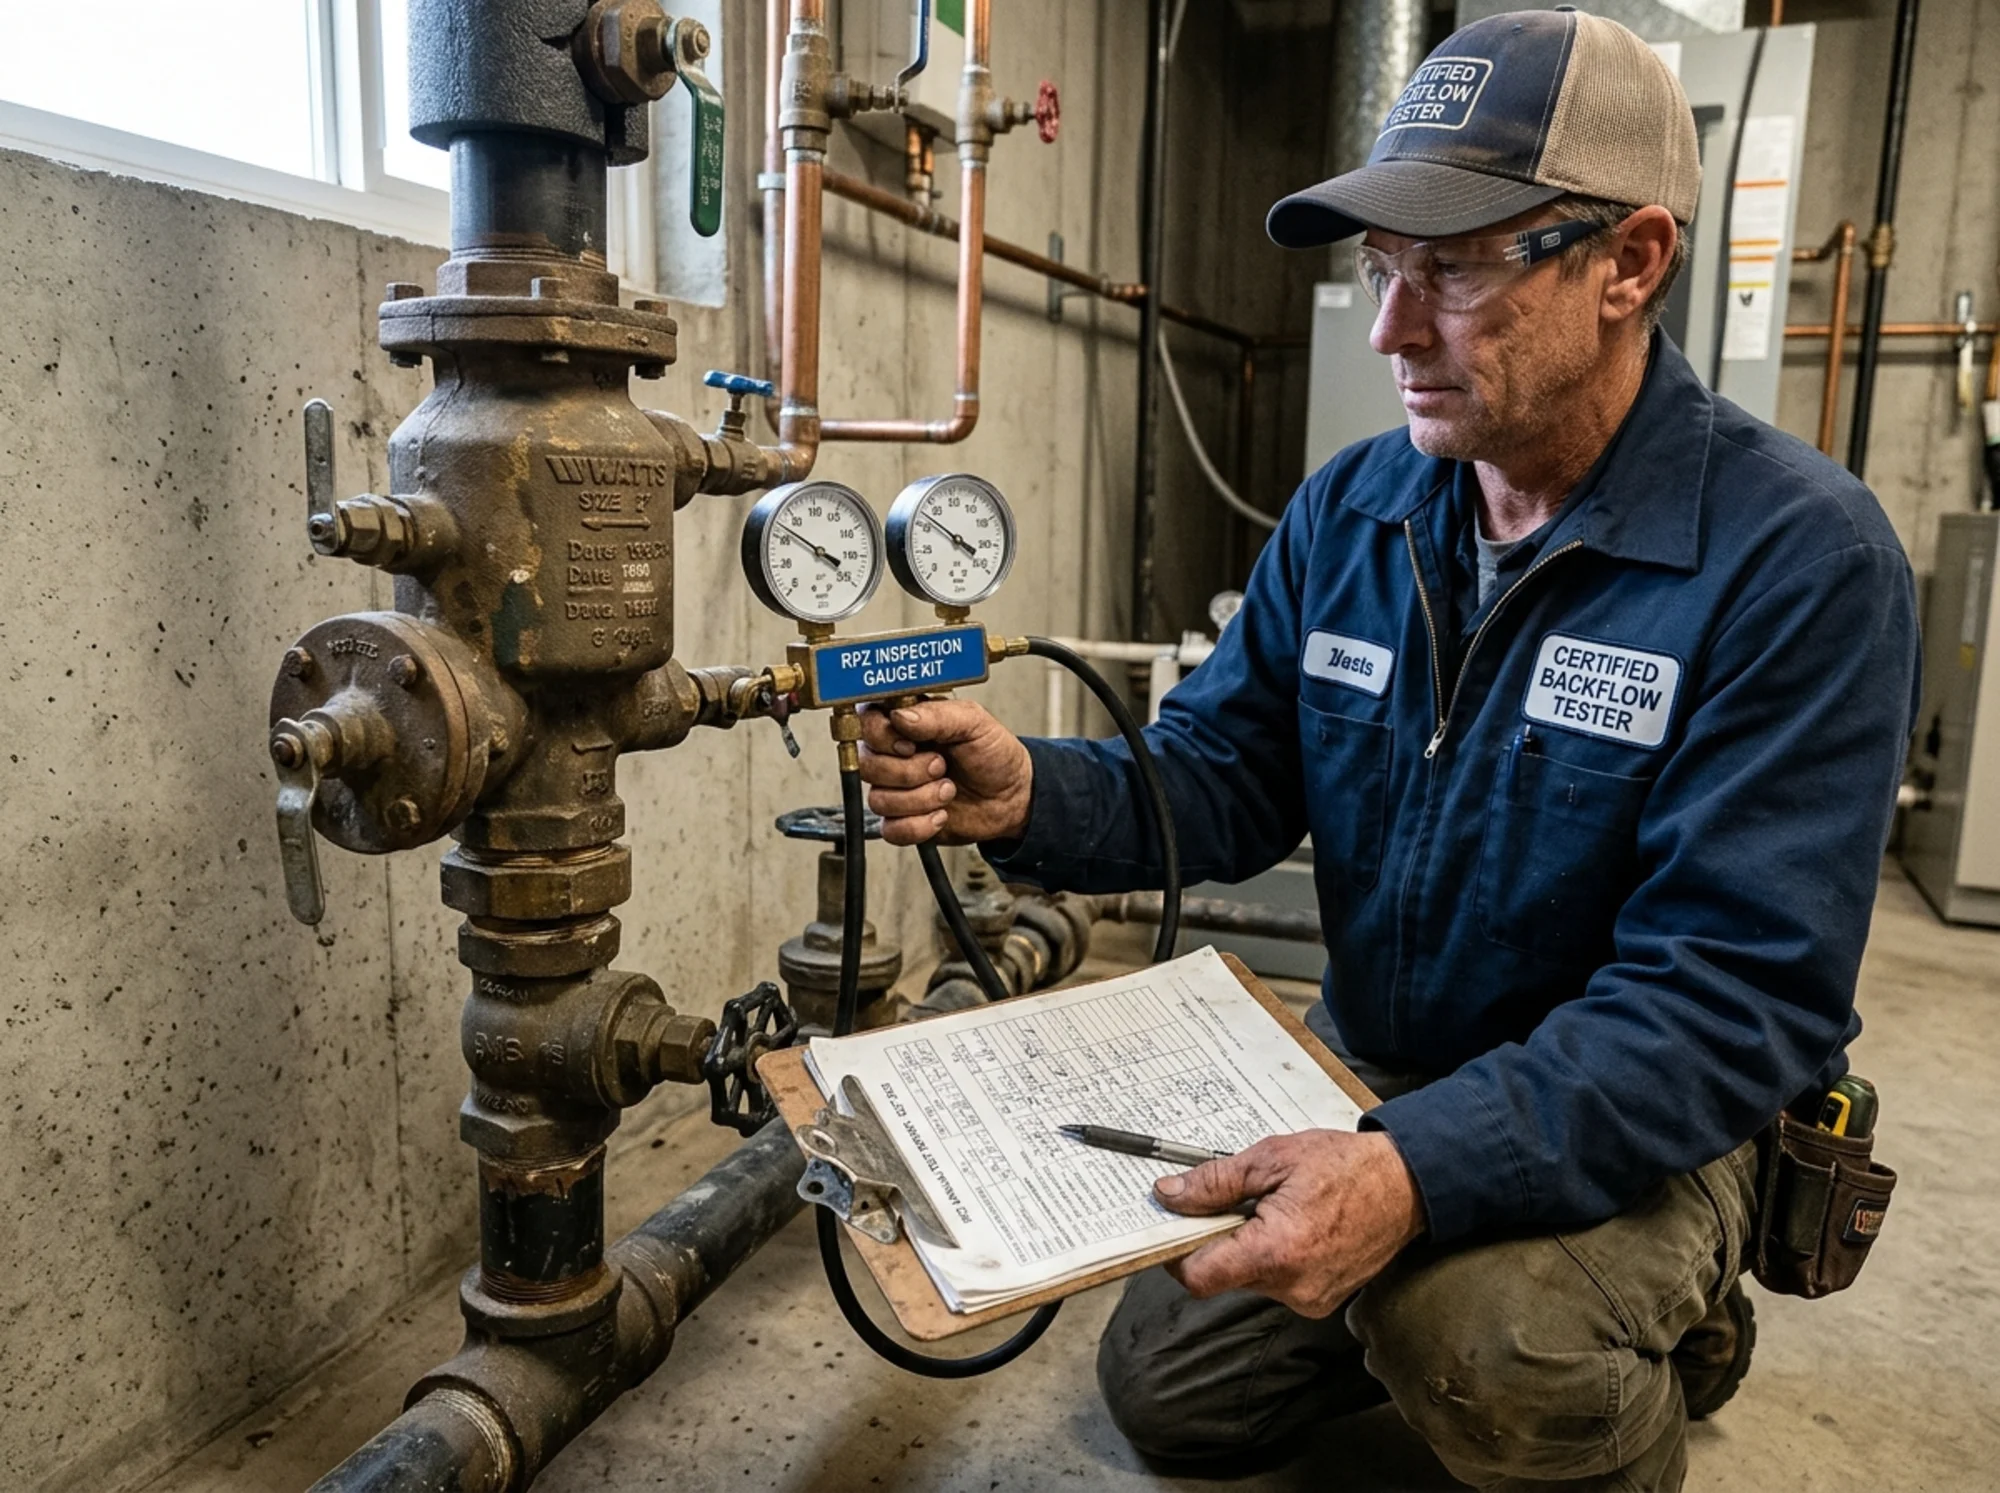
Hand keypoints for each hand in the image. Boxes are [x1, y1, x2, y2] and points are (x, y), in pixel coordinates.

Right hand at [857, 699, 1032, 846]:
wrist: (1012, 796)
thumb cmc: (993, 754)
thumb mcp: (974, 722)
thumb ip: (937, 715)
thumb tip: (900, 716)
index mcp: (905, 722)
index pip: (866, 723)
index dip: (883, 737)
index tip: (911, 744)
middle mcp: (893, 754)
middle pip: (868, 764)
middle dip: (909, 771)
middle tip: (940, 766)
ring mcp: (896, 788)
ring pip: (878, 800)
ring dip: (920, 799)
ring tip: (948, 789)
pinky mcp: (902, 820)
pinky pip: (891, 829)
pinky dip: (920, 826)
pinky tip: (941, 814)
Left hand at [1157, 1131, 1423, 1317]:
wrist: (1407, 1185)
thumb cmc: (1345, 1166)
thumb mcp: (1271, 1158)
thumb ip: (1215, 1182)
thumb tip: (1169, 1196)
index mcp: (1276, 1252)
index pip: (1199, 1277)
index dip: (1175, 1252)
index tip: (1173, 1224)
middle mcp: (1291, 1287)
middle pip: (1222, 1275)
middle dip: (1216, 1238)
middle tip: (1231, 1199)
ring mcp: (1308, 1299)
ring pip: (1248, 1279)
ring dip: (1246, 1245)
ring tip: (1271, 1206)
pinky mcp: (1320, 1301)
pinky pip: (1276, 1282)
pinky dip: (1271, 1255)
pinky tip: (1291, 1224)